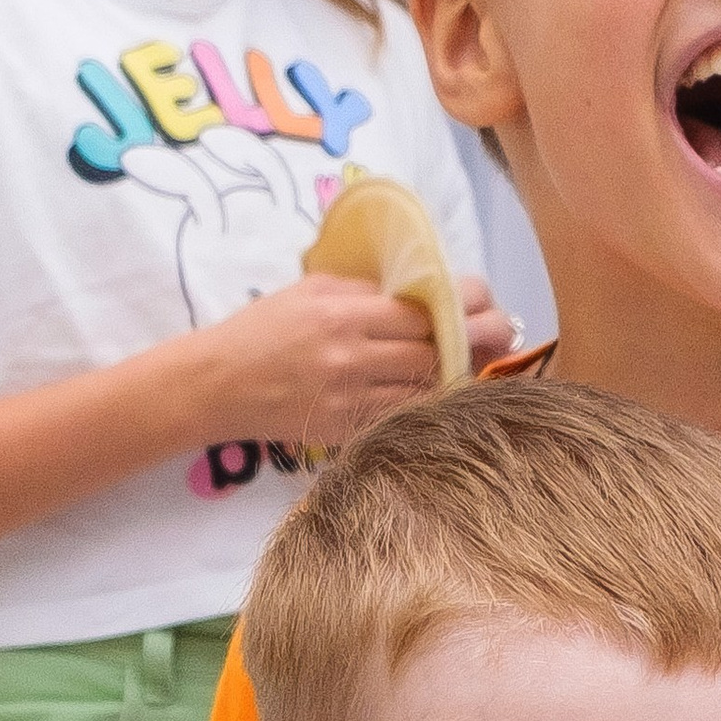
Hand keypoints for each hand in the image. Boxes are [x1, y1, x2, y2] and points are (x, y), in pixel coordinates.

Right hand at [191, 275, 511, 446]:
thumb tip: (424, 290)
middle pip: (436, 349)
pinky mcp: (346, 429)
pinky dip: (431, 403)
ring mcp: (350, 398)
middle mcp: (351, 356)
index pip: (424, 308)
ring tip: (484, 360)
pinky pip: (404, 416)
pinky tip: (448, 391)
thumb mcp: (312, 290)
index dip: (464, 303)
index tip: (483, 300)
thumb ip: (367, 290)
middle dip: (478, 339)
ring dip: (461, 375)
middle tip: (504, 332)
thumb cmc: (264, 329)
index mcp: (344, 313)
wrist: (217, 384)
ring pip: (428, 389)